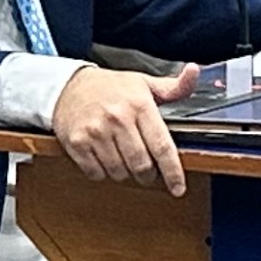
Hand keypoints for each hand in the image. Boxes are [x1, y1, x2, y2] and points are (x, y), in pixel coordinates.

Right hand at [52, 63, 195, 195]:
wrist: (67, 86)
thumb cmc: (109, 87)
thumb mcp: (143, 83)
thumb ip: (174, 86)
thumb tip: (194, 72)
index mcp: (139, 105)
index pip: (162, 146)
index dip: (173, 172)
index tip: (178, 188)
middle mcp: (118, 118)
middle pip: (141, 165)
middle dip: (147, 175)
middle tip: (146, 170)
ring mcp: (95, 132)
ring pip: (119, 172)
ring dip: (124, 173)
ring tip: (122, 158)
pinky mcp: (77, 143)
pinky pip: (96, 173)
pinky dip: (103, 172)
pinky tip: (103, 157)